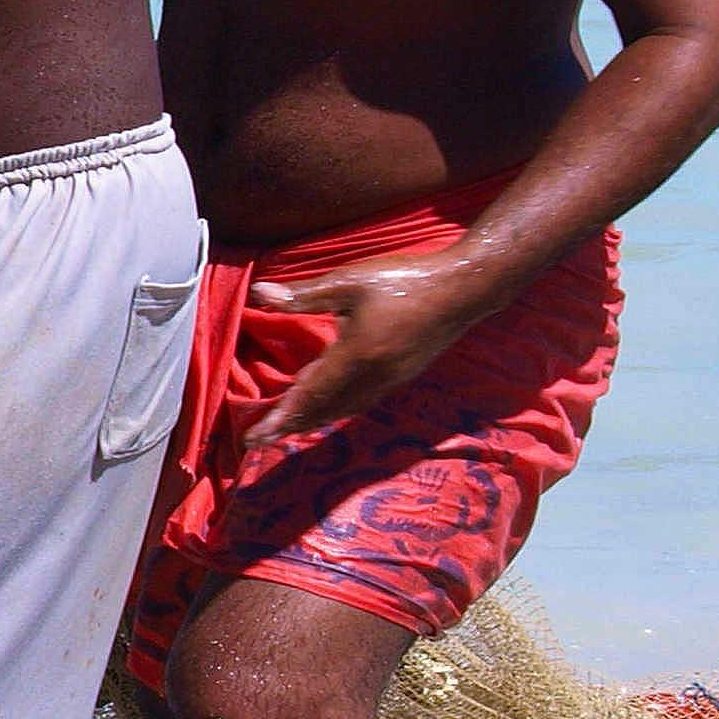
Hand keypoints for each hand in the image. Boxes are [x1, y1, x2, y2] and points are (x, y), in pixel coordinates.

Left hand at [234, 261, 489, 446]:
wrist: (463, 290)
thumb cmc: (405, 280)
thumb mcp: (350, 281)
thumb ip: (304, 294)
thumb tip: (260, 295)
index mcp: (355, 357)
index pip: (308, 395)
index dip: (279, 418)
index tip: (255, 438)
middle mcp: (372, 378)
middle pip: (324, 410)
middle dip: (291, 425)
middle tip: (262, 438)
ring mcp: (390, 380)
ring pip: (343, 409)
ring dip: (313, 418)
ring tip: (289, 424)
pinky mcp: (402, 376)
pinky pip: (360, 401)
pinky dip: (336, 407)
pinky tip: (328, 400)